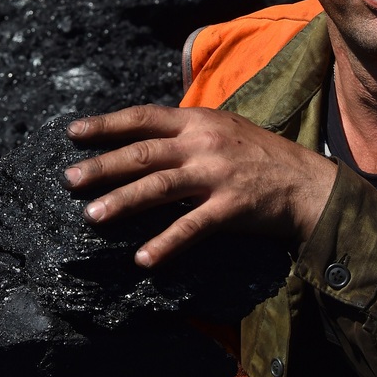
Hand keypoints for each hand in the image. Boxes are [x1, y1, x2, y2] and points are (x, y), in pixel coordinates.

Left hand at [62, 104, 335, 268]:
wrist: (307, 182)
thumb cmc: (261, 155)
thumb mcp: (223, 128)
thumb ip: (186, 131)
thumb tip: (143, 136)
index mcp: (197, 121)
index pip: (143, 118)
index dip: (106, 125)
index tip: (72, 133)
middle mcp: (203, 144)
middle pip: (143, 153)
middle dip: (103, 166)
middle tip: (69, 180)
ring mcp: (216, 175)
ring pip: (160, 187)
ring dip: (123, 202)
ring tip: (93, 215)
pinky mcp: (230, 207)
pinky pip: (191, 227)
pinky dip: (166, 243)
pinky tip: (143, 258)